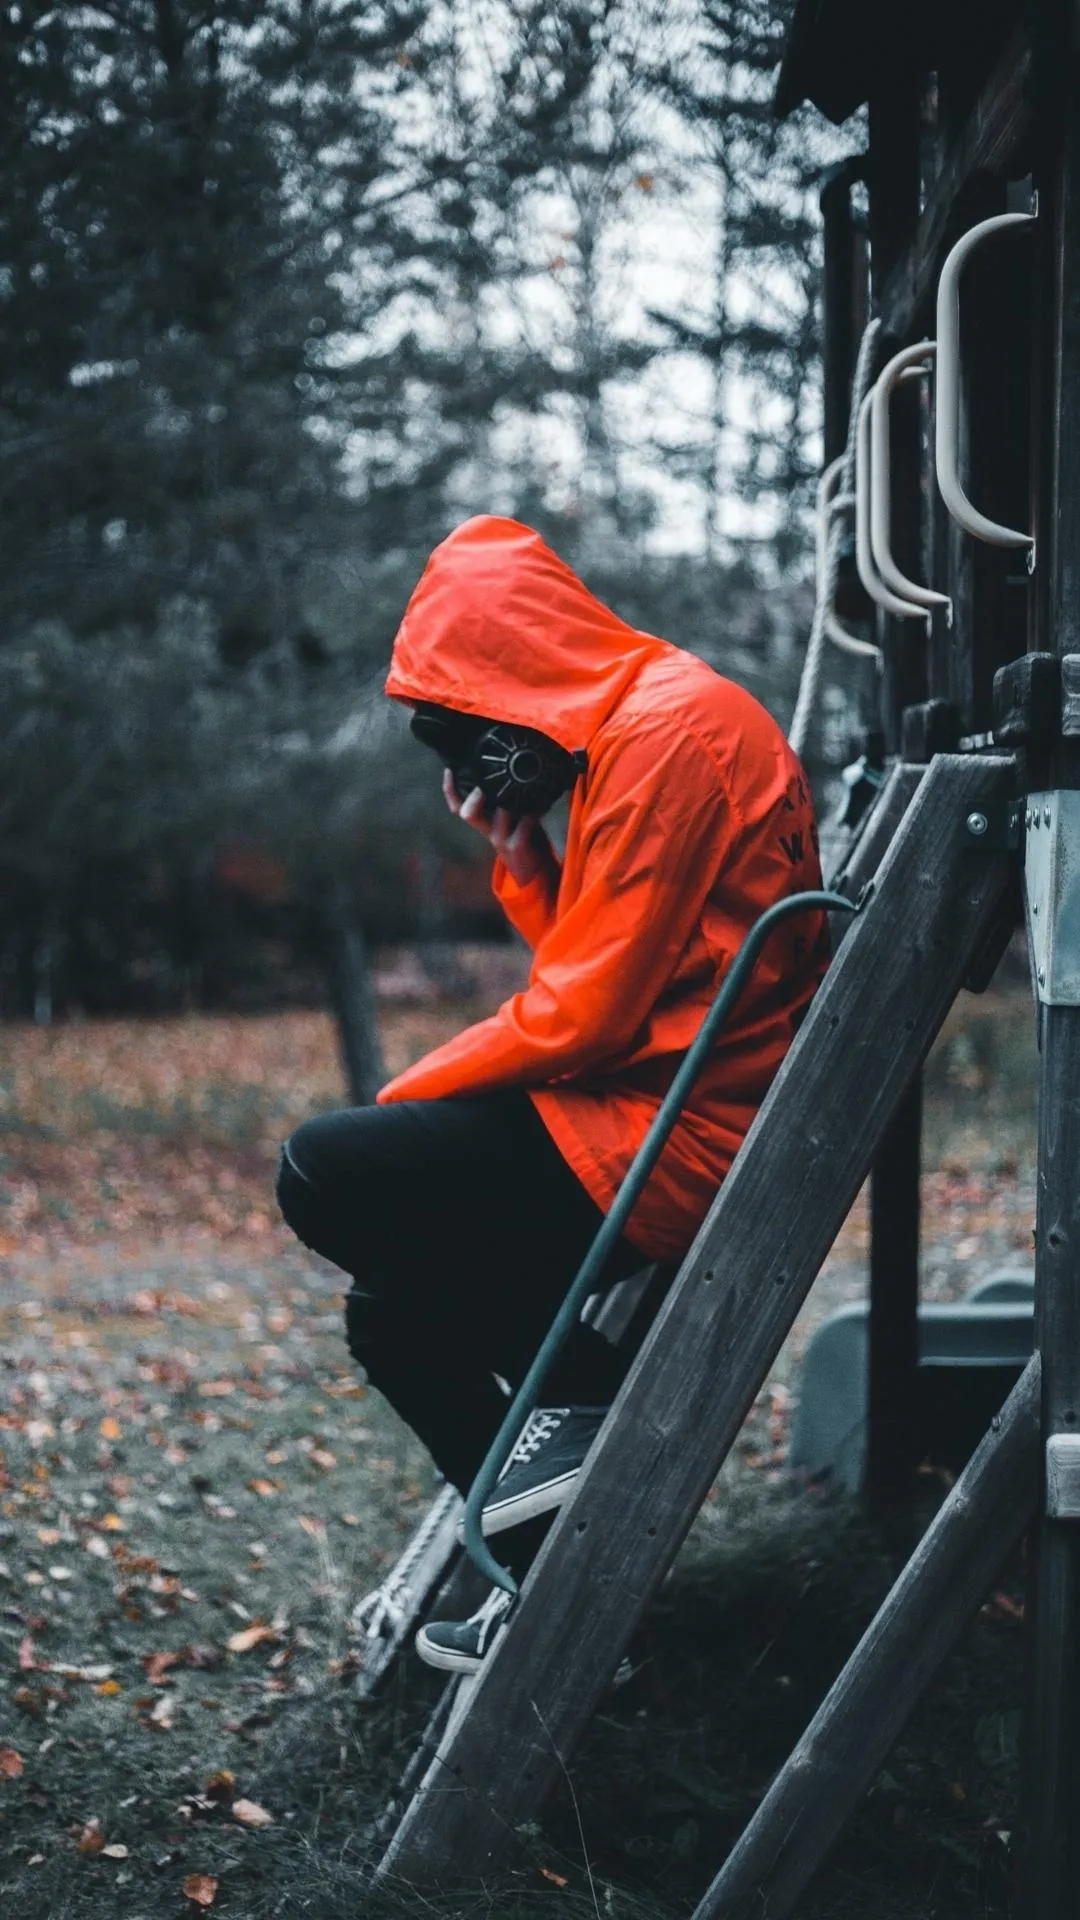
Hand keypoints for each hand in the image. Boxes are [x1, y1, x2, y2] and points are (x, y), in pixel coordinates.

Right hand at [442, 767, 546, 886]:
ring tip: (524, 784)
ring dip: (512, 798)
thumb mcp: (511, 820)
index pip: (458, 807)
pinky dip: (535, 811)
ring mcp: (500, 839)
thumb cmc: (524, 840)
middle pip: (468, 813)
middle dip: (476, 794)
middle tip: (487, 780)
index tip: (449, 770)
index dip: (450, 790)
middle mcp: (487, 831)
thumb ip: (507, 801)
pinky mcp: (516, 846)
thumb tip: (511, 774)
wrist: (535, 872)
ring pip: (499, 814)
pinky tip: (543, 804)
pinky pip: (524, 824)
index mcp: (483, 822)